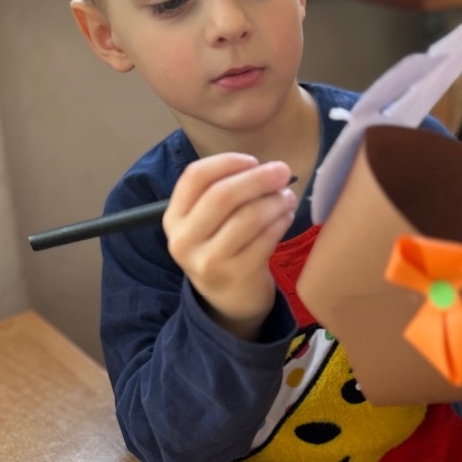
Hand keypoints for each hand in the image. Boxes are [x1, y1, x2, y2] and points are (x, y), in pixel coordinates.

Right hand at [162, 153, 296, 340]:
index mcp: (175, 218)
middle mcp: (185, 240)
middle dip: (258, 178)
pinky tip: (286, 216)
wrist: (229, 300)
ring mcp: (209, 261)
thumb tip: (267, 168)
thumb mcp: (208, 222)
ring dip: (275, 201)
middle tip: (283, 171)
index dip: (227, 162)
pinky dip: (281, 221)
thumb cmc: (223, 246)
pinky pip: (265, 238)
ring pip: (248, 216)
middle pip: (223, 195)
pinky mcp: (237, 275)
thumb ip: (225, 192)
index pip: (195, 176)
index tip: (252, 160)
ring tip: (287, 197)